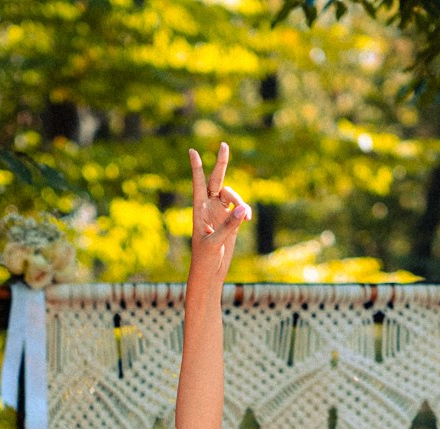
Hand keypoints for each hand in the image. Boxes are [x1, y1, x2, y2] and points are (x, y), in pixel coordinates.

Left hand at [186, 143, 250, 280]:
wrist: (210, 273)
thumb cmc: (205, 260)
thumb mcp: (215, 243)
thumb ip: (228, 226)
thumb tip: (243, 210)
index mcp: (198, 210)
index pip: (198, 184)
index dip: (196, 168)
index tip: (192, 151)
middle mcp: (209, 208)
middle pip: (216, 180)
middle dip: (220, 163)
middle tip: (223, 145)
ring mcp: (220, 213)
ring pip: (232, 195)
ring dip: (240, 201)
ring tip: (246, 216)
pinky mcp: (230, 221)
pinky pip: (240, 208)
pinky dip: (245, 211)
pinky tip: (247, 218)